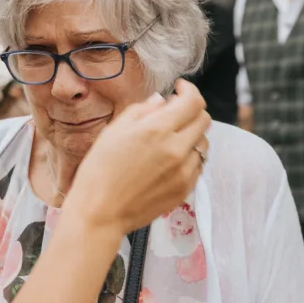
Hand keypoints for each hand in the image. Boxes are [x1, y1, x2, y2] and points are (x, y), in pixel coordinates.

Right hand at [66, 79, 210, 236]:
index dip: (188, 90)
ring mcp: (184, 171)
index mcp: (157, 130)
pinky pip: (198, 165)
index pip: (193, 101)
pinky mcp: (185, 189)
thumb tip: (162, 101)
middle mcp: (177, 149)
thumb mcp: (114, 131)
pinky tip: (169, 160)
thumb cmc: (99, 170)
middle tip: (175, 113)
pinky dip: (189, 157)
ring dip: (192, 134)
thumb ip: (142, 110)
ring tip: (171, 138)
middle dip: (192, 110)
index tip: (179, 90)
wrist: (100, 212)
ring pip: (203, 143)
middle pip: (204, 119)